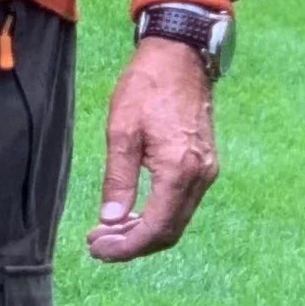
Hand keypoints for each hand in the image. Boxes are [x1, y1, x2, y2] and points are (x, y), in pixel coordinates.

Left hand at [87, 36, 218, 262]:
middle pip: (169, 232)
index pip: (155, 228)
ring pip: (177, 221)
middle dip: (132, 245)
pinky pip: (182, 204)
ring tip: (109, 231)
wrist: (181, 55)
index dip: (126, 247)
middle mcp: (200, 176)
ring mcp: (207, 171)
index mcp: (179, 169)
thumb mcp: (121, 131)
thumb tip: (111, 220)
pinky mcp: (205, 165)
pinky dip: (158, 216)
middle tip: (98, 244)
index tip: (97, 249)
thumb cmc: (147, 87)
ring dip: (144, 232)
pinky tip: (132, 213)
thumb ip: (118, 179)